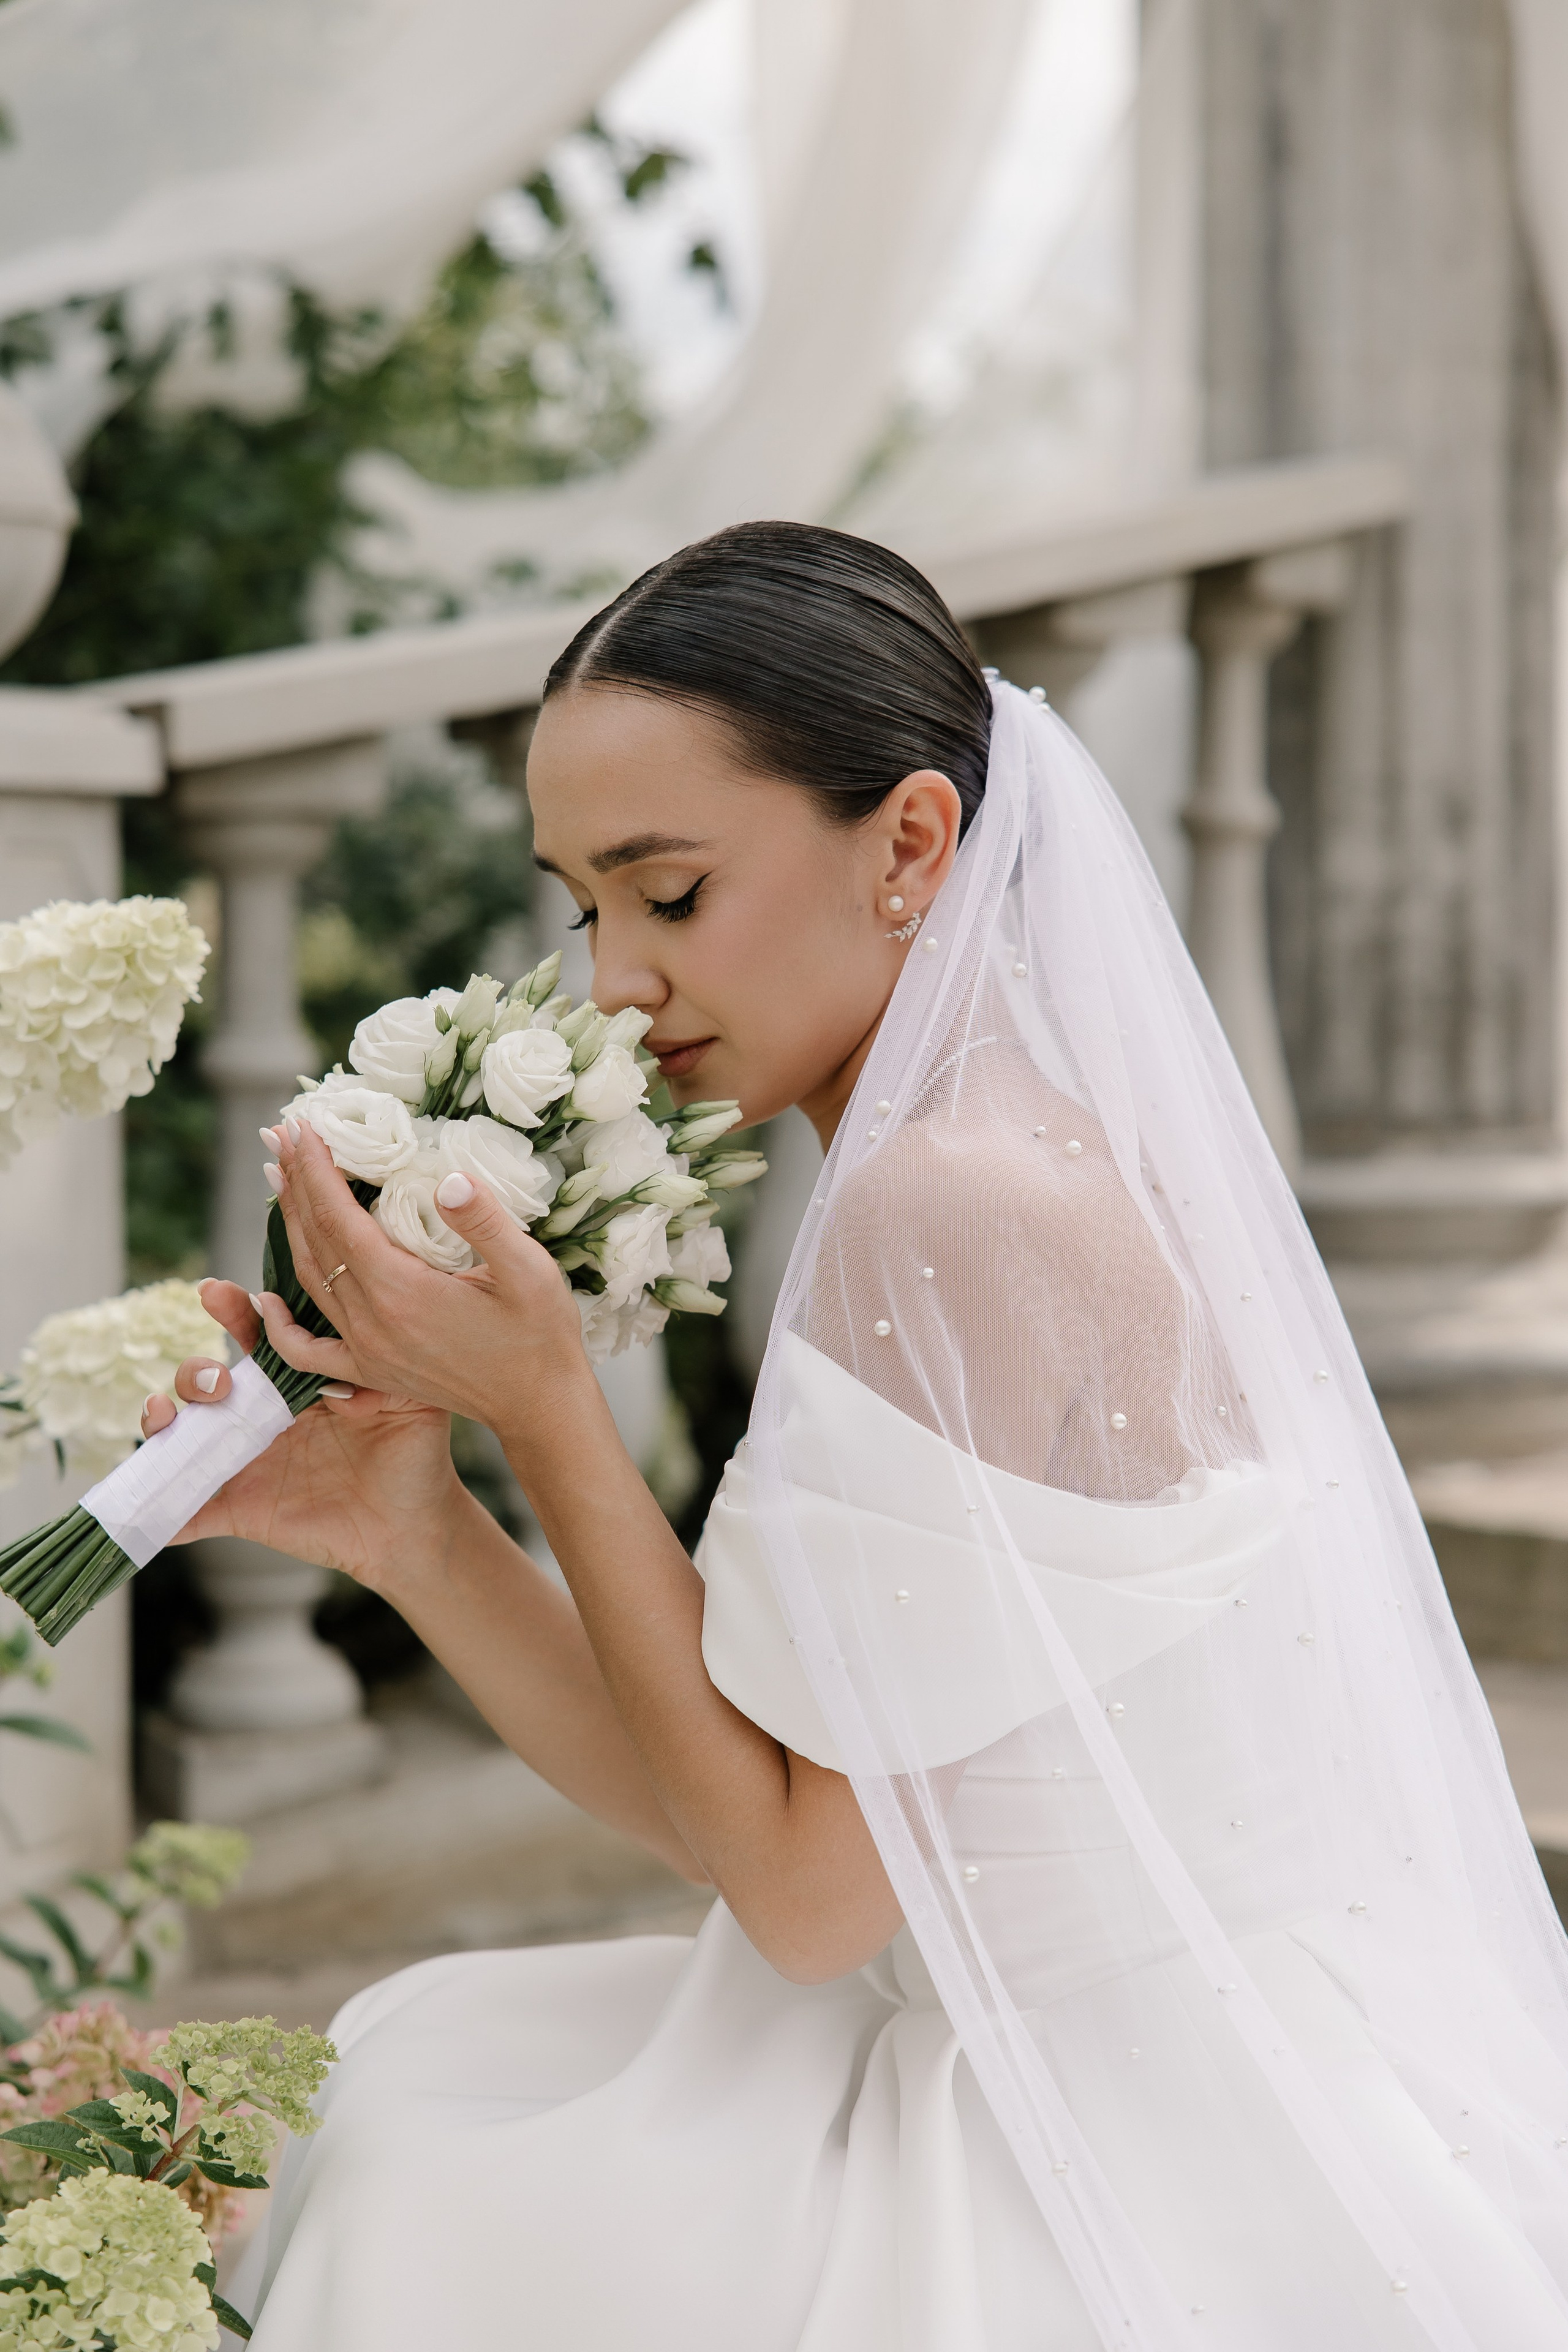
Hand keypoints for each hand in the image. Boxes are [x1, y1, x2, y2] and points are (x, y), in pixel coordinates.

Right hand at [141, 1280, 462, 1591]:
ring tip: (165, 1415)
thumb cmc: (414, 1456)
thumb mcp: (412, 1401)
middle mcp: (261, 1417)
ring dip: (160, 1421)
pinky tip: (146, 1506)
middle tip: (221, 1381)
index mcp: (297, 1382)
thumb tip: (337, 1374)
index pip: (256, 1337)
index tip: (217, 1293)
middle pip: (205, 1380)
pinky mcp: (239, 1510)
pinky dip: (160, 1512)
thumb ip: (381, 1371)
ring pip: (181, 1436)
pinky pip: (187, 1512)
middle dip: (197, 1371)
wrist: (414, 1526)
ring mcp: (244, 1462)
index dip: (233, 1311)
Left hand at [257, 1117, 597, 1464]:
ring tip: (278, 1180)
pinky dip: (279, 1325)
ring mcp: (367, 1350)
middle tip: (278, 1136)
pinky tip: (265, 1300)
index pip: (339, 1217)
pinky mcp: (372, 1371)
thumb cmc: (541, 1333)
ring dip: (288, 1227)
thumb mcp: (530, 1270)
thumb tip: (448, 1179)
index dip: (316, 1169)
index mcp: (403, 1291)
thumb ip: (485, 1222)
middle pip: (315, 1241)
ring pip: (309, 1279)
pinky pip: (307, 1350)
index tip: (302, 1126)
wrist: (540, 1404)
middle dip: (295, 1184)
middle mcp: (373, 1322)